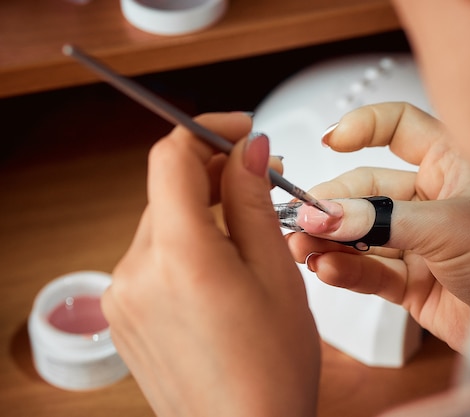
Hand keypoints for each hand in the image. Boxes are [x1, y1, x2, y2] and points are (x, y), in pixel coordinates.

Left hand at [102, 112, 319, 416]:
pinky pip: (152, 257)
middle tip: (259, 178)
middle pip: (167, 188)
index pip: (172, 156)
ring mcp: (122, 296)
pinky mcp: (122, 314)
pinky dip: (184, 244)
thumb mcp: (276, 271)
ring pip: (161, 222)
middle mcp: (135, 272)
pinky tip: (220, 264)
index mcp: (179, 255)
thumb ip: (253, 200)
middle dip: (213, 174)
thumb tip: (248, 149)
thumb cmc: (272, 368)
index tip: (240, 132)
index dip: (207, 132)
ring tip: (245, 228)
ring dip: (201, 211)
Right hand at [286, 103, 469, 351]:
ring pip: (361, 232)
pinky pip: (368, 270)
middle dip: (332, 204)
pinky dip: (345, 270)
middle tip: (303, 218)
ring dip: (329, 240)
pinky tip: (326, 269)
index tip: (329, 141)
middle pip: (366, 188)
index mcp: (452, 163)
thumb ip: (381, 221)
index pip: (399, 127)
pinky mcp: (408, 280)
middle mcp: (431, 197)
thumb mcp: (449, 227)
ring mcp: (417, 240)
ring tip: (302, 248)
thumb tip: (324, 216)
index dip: (362, 127)